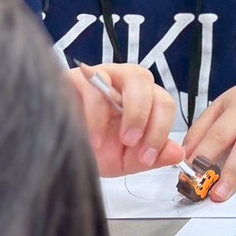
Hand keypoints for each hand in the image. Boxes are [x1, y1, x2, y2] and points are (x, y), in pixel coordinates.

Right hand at [68, 64, 182, 176]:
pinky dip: (95, 114)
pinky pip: (95, 85)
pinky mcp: (78, 78)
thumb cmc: (92, 151)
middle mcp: (126, 83)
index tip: (147, 157)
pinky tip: (90, 136)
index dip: (160, 130)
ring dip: (129, 111)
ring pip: (133, 75)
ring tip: (109, 142)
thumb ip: (151, 157)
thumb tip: (179, 154)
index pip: (164, 103)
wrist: (56, 151)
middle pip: (149, 82)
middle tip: (132, 143)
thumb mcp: (124, 160)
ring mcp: (104, 76)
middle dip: (146, 116)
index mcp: (142, 101)